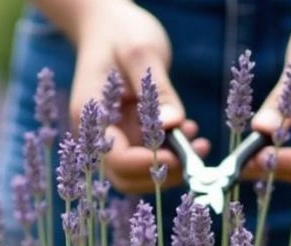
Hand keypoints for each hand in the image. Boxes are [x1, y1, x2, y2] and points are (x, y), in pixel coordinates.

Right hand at [67, 1, 209, 193]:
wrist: (106, 23)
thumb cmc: (120, 31)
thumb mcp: (141, 51)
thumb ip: (158, 90)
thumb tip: (172, 125)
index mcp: (93, 115)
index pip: (116, 159)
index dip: (147, 165)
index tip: (179, 156)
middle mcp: (98, 132)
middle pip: (125, 177)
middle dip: (161, 174)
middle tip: (194, 158)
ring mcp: (113, 133)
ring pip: (138, 171)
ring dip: (169, 166)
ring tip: (197, 142)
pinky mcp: (128, 131)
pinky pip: (148, 154)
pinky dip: (170, 152)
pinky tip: (189, 133)